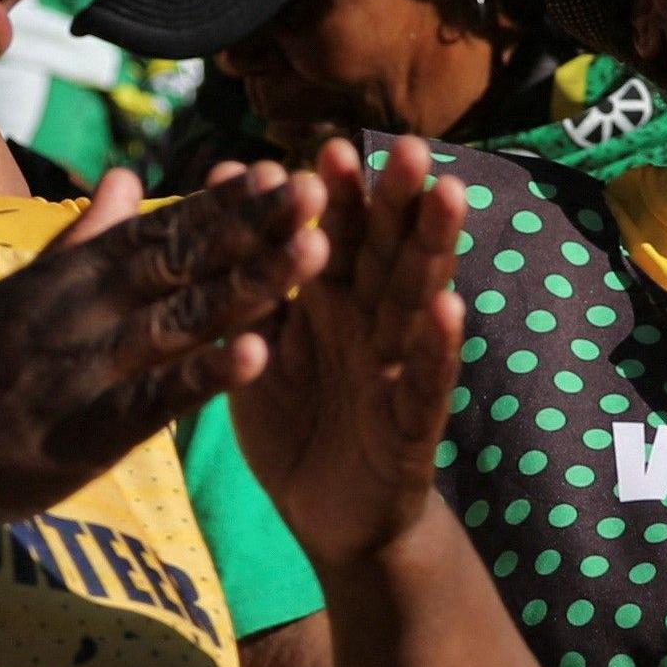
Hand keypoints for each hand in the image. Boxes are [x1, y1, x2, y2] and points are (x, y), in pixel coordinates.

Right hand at [0, 168, 324, 541]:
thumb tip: (129, 175)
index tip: (283, 168)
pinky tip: (256, 354)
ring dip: (251, 285)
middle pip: (184, 260)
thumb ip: (82, 237)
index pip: (163, 228)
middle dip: (256, 225)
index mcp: (76, 277)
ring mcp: (88, 367)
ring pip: (183, 318)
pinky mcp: (86, 430)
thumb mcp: (21, 291)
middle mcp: (87, 310)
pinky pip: (155, 398)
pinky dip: (204, 375)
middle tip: (322, 190)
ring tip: (314, 255)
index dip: (225, 201)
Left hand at [229, 137, 468, 568]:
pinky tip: (448, 307)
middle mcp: (372, 328)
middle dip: (401, 202)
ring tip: (448, 195)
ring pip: (416, 301)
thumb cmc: (297, 423)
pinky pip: (425, 382)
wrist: (329, 520)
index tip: (331, 147)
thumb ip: (251, 279)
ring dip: (433, 250)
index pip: (340, 239)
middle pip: (388, 255)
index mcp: (334, 305)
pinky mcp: (412, 427)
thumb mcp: (261, 348)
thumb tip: (219, 183)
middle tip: (412, 145)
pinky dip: (436, 345)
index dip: (340, 198)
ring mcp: (397, 373)